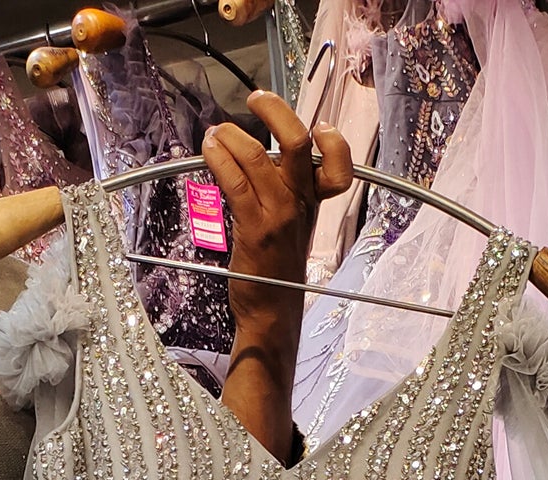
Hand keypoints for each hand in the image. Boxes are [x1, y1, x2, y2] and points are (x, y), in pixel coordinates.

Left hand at [202, 93, 353, 347]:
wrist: (271, 312)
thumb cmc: (277, 269)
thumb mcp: (293, 226)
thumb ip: (285, 191)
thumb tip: (258, 155)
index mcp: (314, 202)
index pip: (339, 167)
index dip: (333, 141)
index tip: (317, 126)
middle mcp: (301, 203)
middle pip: (297, 142)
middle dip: (275, 110)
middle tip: (256, 99)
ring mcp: (278, 214)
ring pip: (257, 156)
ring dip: (230, 136)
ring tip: (215, 133)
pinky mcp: (254, 227)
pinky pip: (235, 181)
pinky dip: (219, 158)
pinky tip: (209, 151)